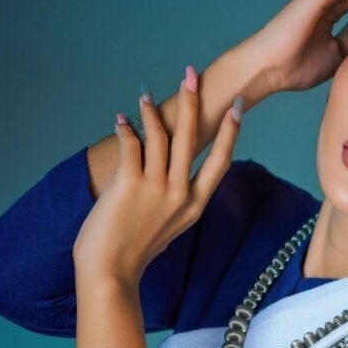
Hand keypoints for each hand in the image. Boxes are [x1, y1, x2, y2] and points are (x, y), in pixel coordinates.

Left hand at [72, 68, 241, 285]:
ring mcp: (156, 188)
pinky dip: (126, 128)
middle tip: (192, 76)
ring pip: (160, 136)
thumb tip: (171, 170)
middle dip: (194, 102)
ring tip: (146, 98)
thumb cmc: (135, 250)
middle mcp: (180, 193)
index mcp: (195, 205)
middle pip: (193, 138)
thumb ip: (176, 199)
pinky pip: (132, 144)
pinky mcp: (130, 183)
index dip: (231, 131)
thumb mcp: (170, 226)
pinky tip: (121, 120)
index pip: (221, 160)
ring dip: (151, 112)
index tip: (237, 106)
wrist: (110, 271)